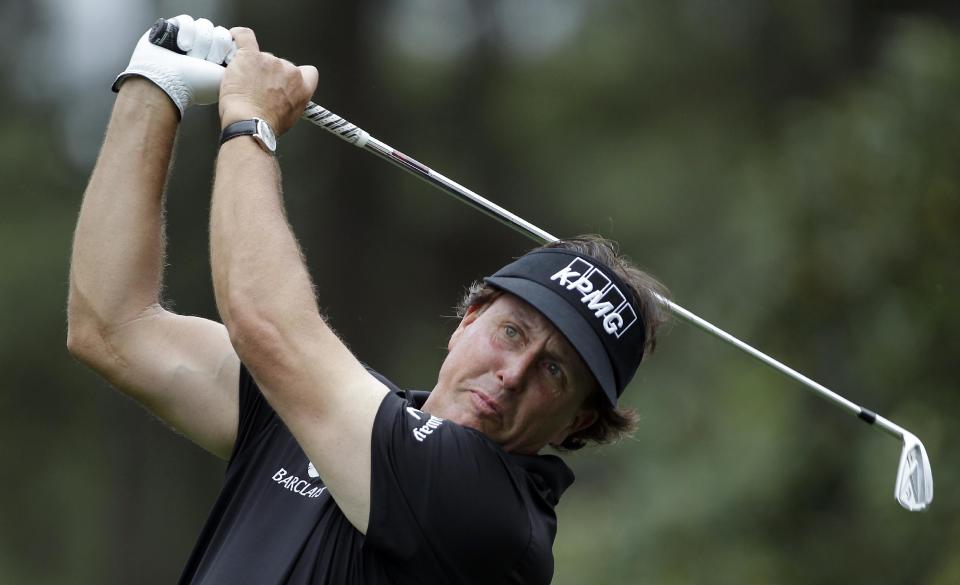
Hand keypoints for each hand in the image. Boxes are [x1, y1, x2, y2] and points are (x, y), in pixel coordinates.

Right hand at [113, 15, 234, 118]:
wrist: (168, 85)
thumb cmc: (198, 85)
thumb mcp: (228, 74)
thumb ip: (240, 59)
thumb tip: (239, 42)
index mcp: (218, 63)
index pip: (231, 41)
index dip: (228, 46)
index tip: (224, 59)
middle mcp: (203, 52)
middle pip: (219, 31)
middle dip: (214, 45)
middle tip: (206, 61)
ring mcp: (188, 42)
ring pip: (204, 25)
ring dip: (200, 42)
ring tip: (191, 57)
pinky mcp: (171, 32)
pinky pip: (187, 20)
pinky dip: (186, 32)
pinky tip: (182, 46)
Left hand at [218, 28, 318, 135]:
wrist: (251, 124)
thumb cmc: (268, 125)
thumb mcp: (291, 116)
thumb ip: (292, 99)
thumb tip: (284, 97)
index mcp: (303, 85)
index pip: (307, 71)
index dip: (295, 75)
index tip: (285, 81)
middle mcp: (289, 70)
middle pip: (280, 64)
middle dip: (269, 73)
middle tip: (257, 89)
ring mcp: (269, 60)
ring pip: (261, 57)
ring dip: (252, 66)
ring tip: (242, 85)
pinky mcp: (250, 56)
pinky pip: (244, 37)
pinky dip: (238, 37)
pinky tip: (233, 40)